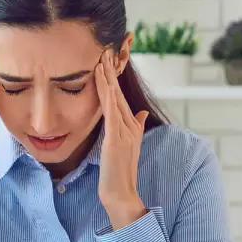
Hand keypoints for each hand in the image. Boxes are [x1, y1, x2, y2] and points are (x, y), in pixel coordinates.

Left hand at [95, 50, 148, 229]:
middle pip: (119, 92)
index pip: (120, 97)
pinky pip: (110, 109)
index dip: (114, 78)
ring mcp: (124, 130)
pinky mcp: (117, 137)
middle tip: (105, 48)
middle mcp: (130, 125)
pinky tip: (100, 77)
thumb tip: (140, 112)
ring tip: (101, 56)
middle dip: (112, 70)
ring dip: (108, 75)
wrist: (121, 194)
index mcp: (130, 126)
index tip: (107, 59)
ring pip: (115, 96)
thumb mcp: (127, 147)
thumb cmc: (119, 174)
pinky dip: (105, 91)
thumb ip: (134, 128)